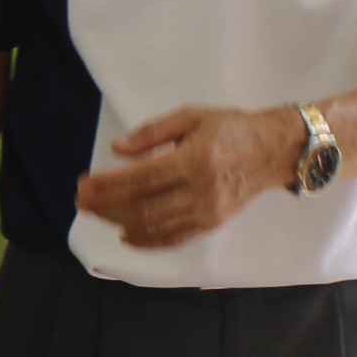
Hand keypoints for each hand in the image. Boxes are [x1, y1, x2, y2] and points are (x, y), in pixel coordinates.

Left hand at [74, 106, 305, 248]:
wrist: (275, 150)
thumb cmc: (231, 128)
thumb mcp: (192, 116)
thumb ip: (152, 132)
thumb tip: (118, 150)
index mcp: (195, 158)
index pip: (141, 178)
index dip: (108, 185)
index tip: (84, 184)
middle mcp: (202, 189)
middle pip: (143, 207)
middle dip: (106, 206)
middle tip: (81, 201)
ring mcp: (209, 211)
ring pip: (155, 225)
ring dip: (119, 222)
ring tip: (97, 213)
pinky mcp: (213, 223)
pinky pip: (174, 238)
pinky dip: (146, 240)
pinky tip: (125, 234)